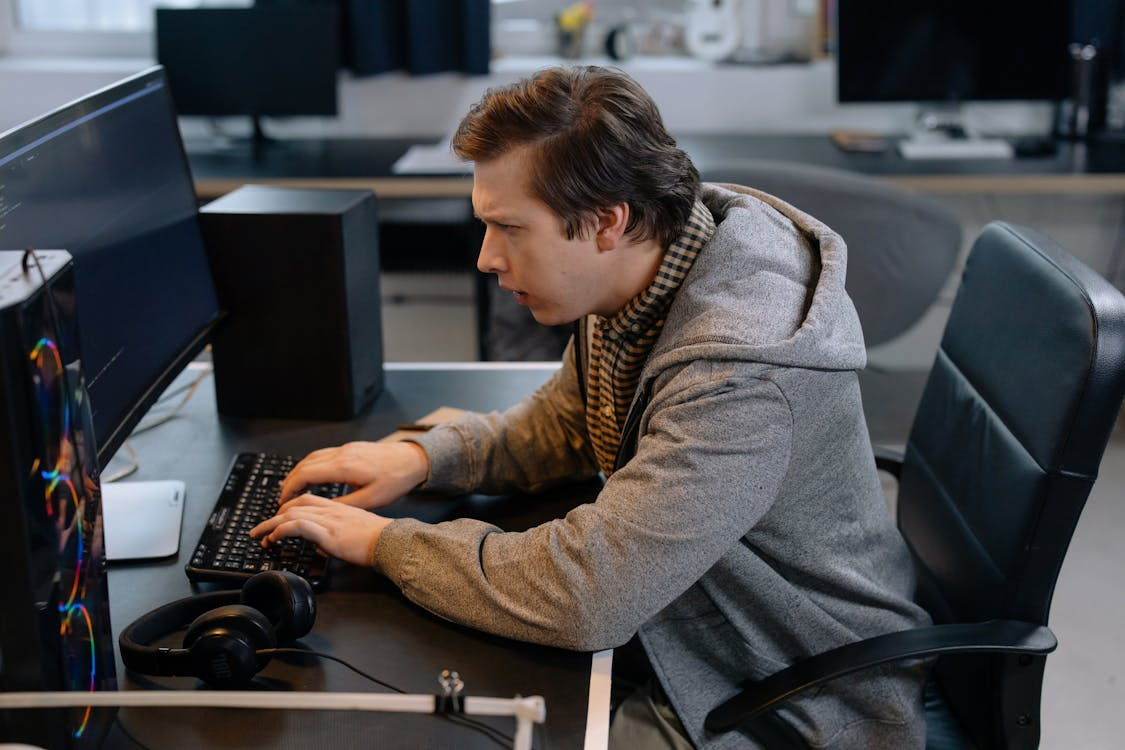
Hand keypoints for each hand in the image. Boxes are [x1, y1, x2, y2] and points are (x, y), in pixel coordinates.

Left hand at [249, 494, 392, 566]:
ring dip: (270, 526)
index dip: (287, 508)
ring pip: (290, 514)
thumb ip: (336, 534)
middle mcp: (330, 510)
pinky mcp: (327, 533)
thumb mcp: (354, 532)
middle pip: (294, 505)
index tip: (277, 521)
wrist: (391, 542)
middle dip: (273, 517)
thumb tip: (323, 545)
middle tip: (261, 530)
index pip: (306, 501)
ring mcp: (328, 520)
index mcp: (338, 508)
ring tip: (260, 537)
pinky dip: (281, 531)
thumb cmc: (379, 540)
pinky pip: (297, 526)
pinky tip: (274, 538)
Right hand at [278, 441, 429, 509]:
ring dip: (300, 471)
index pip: (307, 474)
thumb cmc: (396, 479)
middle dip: (291, 480)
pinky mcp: (352, 448)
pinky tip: (313, 475)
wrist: (413, 459)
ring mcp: (347, 449)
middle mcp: (342, 454)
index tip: (284, 501)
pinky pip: (323, 454)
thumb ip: (345, 504)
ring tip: (293, 487)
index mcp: (345, 467)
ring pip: (313, 457)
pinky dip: (312, 465)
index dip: (291, 488)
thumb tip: (324, 510)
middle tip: (283, 497)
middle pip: (305, 464)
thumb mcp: (371, 500)